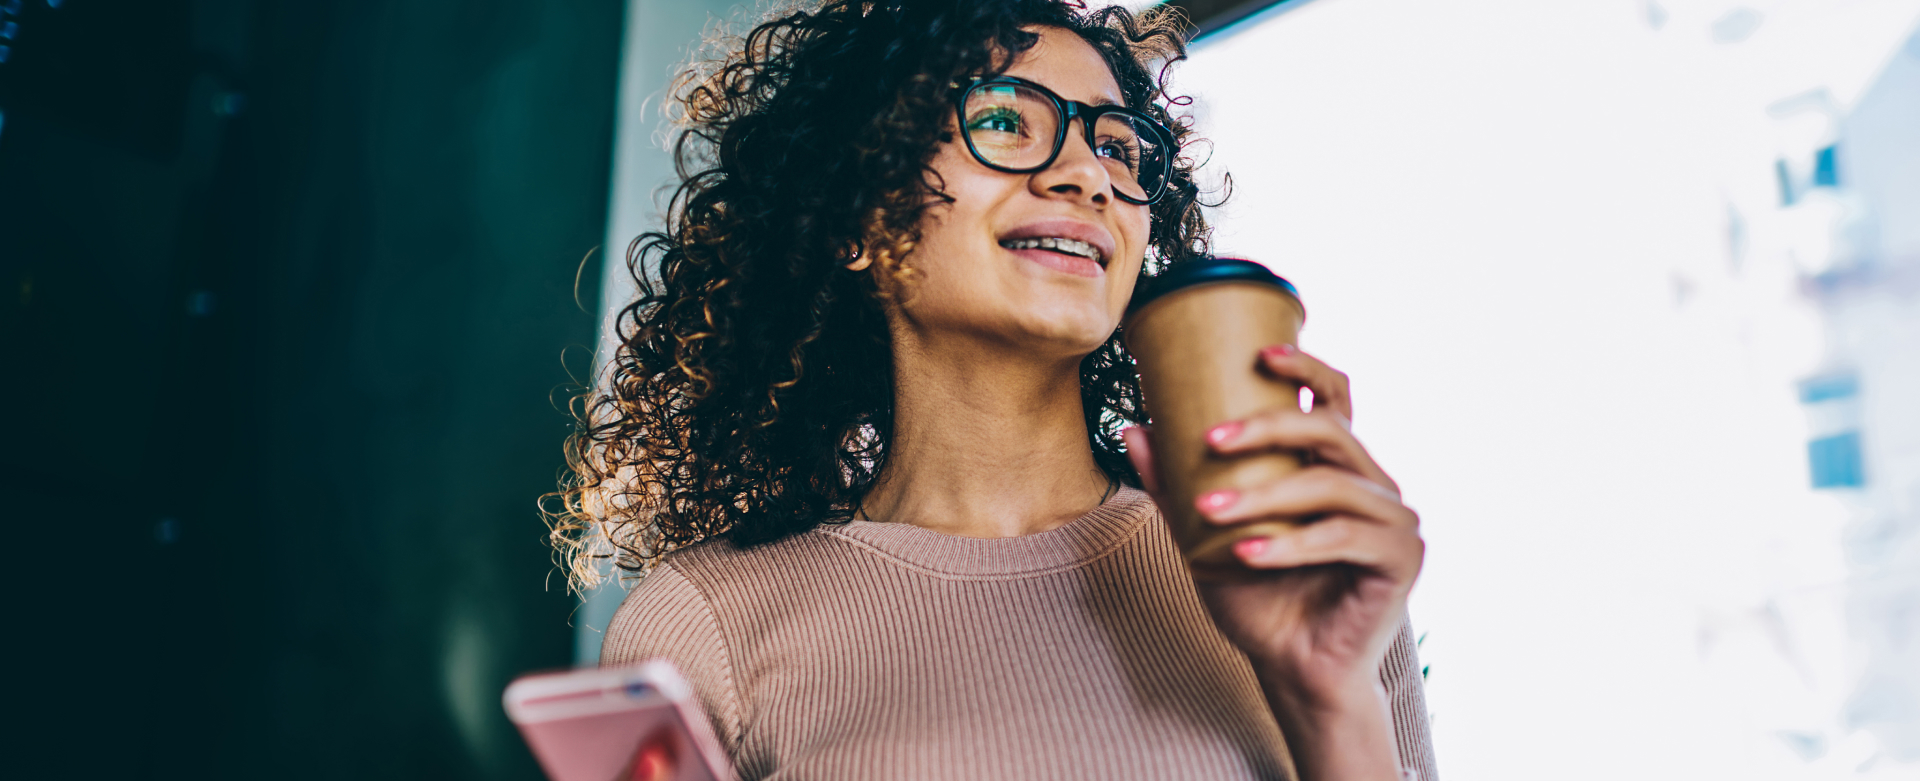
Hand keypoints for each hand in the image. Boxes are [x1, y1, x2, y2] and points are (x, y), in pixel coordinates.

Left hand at [1123, 344, 1421, 779]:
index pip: (1332, 399)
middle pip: (1328, 430)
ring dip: (1264, 496)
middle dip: (1265, 428)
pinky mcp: (1401, 559)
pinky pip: (1342, 538)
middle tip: (1208, 441)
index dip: (1305, 367)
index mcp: (1335, 468)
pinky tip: (1246, 553)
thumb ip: (1175, 488)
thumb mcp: (1204, 539)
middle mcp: (1372, 484)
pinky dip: (1290, 545)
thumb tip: (1132, 429)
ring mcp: (1394, 520)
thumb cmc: (1258, 601)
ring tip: (1210, 510)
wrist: (1293, 673)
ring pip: (1328, 484)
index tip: (1259, 354)